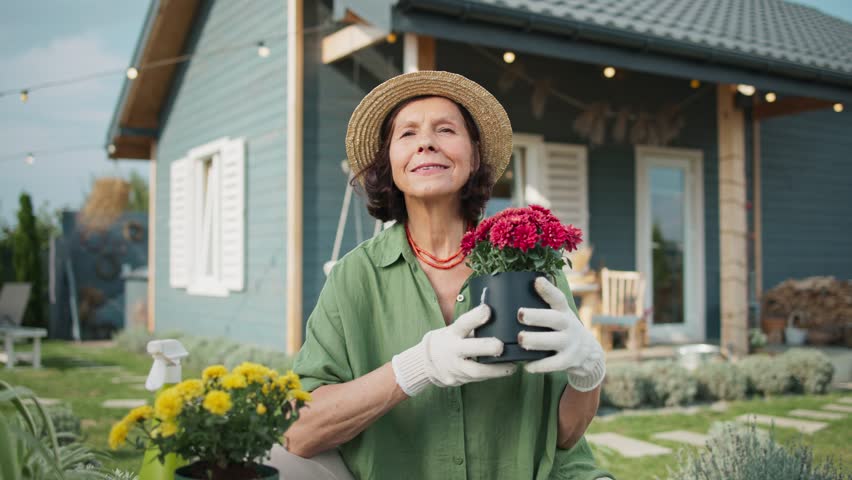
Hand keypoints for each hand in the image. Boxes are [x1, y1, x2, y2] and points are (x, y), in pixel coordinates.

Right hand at [392, 304, 516, 396]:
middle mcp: (452, 350)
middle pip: (469, 349)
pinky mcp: (457, 380)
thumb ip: (473, 325)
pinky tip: (504, 371)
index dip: (475, 317)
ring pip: (476, 371)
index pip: (462, 323)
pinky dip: (491, 375)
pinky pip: (477, 380)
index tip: (488, 310)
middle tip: (501, 345)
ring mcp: (454, 368)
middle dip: (486, 347)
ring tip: (511, 367)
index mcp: (452, 333)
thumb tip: (498, 313)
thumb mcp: (455, 330)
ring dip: (495, 370)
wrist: (426, 362)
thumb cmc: (449, 340)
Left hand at [517, 277, 605, 391]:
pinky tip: (527, 366)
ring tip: (521, 339)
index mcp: (564, 311)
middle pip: (555, 319)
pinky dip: (540, 365)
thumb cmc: (564, 329)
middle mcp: (569, 325)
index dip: (548, 289)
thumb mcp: (560, 315)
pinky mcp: (569, 360)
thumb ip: (545, 306)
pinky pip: (554, 364)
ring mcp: (570, 343)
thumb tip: (514, 292)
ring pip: (553, 341)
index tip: (537, 280)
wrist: (589, 353)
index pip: (558, 298)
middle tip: (520, 314)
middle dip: (537, 316)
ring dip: (536, 340)